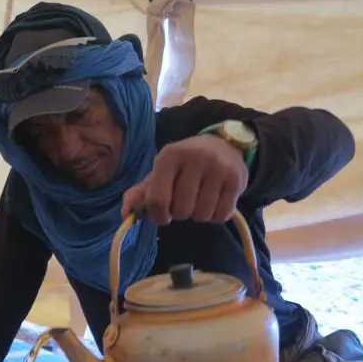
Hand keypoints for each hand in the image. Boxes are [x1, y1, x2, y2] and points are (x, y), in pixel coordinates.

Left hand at [122, 134, 247, 224]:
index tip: (162, 216)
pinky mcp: (236, 179)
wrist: (222, 145)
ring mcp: (218, 168)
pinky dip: (215, 216)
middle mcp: (195, 158)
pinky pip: (221, 215)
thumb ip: (140, 194)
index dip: (158, 215)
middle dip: (180, 213)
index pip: (157, 199)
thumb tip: (125, 214)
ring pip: (201, 215)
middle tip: (184, 201)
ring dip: (198, 215)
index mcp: (169, 156)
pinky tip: (214, 201)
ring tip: (199, 199)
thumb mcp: (159, 173)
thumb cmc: (184, 166)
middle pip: (181, 210)